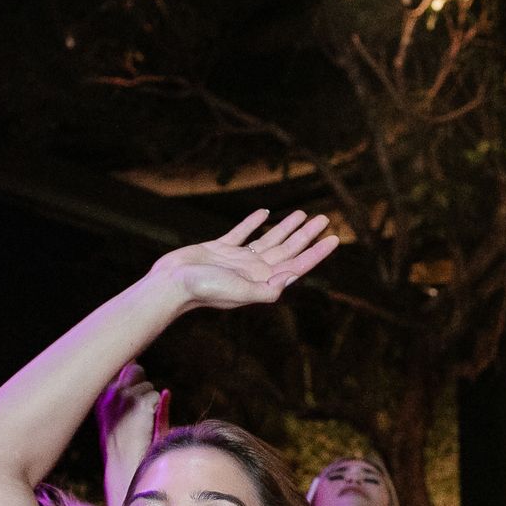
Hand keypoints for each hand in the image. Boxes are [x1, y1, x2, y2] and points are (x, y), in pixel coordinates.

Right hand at [96, 362, 166, 476]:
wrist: (125, 468)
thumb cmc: (123, 446)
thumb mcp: (117, 414)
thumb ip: (127, 389)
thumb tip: (136, 364)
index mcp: (100, 396)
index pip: (117, 366)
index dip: (129, 374)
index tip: (131, 386)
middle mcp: (110, 393)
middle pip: (136, 370)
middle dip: (141, 385)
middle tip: (138, 412)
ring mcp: (124, 397)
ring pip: (148, 386)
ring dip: (149, 402)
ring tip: (140, 424)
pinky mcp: (140, 404)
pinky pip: (156, 396)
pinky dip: (156, 410)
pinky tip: (146, 426)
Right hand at [148, 208, 339, 311]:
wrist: (171, 285)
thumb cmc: (204, 290)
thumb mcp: (241, 292)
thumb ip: (269, 288)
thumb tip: (293, 276)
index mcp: (261, 282)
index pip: (296, 265)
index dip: (317, 252)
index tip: (334, 238)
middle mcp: (253, 271)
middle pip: (287, 249)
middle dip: (306, 234)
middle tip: (323, 218)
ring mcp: (237, 260)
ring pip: (269, 240)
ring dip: (286, 227)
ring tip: (302, 214)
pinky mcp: (219, 249)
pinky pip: (242, 233)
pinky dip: (254, 222)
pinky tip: (265, 213)